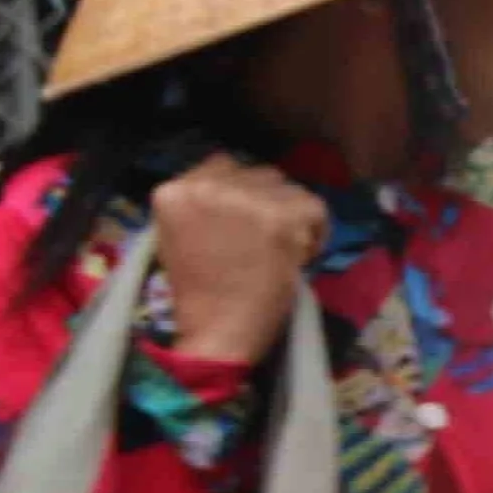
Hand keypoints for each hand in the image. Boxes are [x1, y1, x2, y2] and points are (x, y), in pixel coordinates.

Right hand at [150, 157, 328, 364]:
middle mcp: (205, 185)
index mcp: (174, 190)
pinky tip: (302, 254)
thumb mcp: (179, 234)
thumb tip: (241, 187)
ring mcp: (244, 198)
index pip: (222, 164)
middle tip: (268, 239)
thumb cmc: (200, 291)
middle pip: (258, 174)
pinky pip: (315, 206)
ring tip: (283, 248)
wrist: (218, 328)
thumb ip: (203, 203)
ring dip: (292, 214)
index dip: (243, 192)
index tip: (249, 220)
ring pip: (287, 187)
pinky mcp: (279, 216)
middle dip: (268, 203)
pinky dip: (317, 230)